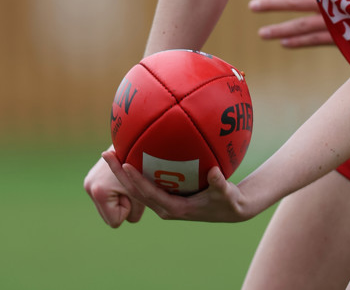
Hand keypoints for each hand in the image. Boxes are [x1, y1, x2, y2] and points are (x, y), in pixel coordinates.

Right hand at [83, 152, 145, 227]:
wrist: (133, 138)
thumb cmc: (141, 166)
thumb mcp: (141, 193)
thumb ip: (135, 213)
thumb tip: (131, 219)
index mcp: (99, 192)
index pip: (115, 222)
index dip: (127, 210)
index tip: (132, 193)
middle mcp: (89, 187)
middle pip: (109, 216)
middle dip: (122, 206)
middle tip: (131, 188)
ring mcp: (88, 181)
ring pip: (107, 207)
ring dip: (118, 199)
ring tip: (126, 182)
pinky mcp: (91, 177)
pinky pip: (105, 197)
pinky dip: (114, 192)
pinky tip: (121, 180)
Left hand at [101, 151, 251, 222]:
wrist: (230, 210)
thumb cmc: (228, 201)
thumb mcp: (226, 194)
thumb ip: (219, 184)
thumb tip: (213, 170)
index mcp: (173, 208)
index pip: (149, 194)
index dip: (135, 180)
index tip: (124, 164)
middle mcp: (164, 206)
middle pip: (135, 190)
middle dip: (118, 173)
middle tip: (106, 153)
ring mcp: (164, 202)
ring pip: (137, 187)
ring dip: (123, 172)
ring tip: (113, 151)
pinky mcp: (167, 195)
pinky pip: (148, 181)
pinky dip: (138, 169)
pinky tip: (135, 152)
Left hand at [248, 0, 333, 47]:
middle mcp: (333, 2)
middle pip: (296, 2)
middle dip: (273, 4)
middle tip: (252, 6)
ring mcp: (338, 21)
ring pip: (303, 25)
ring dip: (280, 29)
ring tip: (261, 33)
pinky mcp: (345, 39)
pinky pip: (317, 40)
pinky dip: (300, 41)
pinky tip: (284, 43)